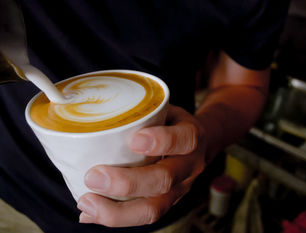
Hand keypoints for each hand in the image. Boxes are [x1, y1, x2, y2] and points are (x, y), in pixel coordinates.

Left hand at [76, 105, 205, 226]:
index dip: (162, 141)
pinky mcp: (167, 203)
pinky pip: (143, 216)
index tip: (134, 140)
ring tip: (86, 202)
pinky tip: (91, 212)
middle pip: (165, 180)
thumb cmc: (170, 123)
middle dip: (127, 183)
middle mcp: (189, 166)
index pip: (184, 139)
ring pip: (154, 208)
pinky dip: (114, 217)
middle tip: (93, 176)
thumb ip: (138, 114)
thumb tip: (91, 121)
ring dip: (117, 210)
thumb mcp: (163, 109)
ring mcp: (180, 188)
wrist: (197, 144)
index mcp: (191, 136)